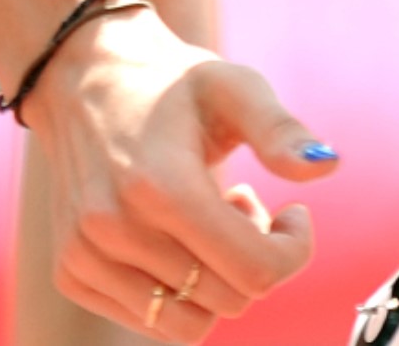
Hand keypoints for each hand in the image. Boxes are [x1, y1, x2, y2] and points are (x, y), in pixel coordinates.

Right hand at [24, 4, 337, 338]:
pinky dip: (176, 289)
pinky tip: (171, 232)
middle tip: (243, 199)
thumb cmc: (175, 83)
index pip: (255, 272)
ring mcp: (85, 256)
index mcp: (161, 186)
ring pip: (188, 324)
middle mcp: (114, 229)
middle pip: (228, 299)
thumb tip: (327, 166)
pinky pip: (149, 320)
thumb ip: (281, 131)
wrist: (86, 79)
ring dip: (214, 280)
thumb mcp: (235, 87)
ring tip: (206, 219)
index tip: (294, 211)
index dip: (293, 249)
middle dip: (255, 257)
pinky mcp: (71, 272)